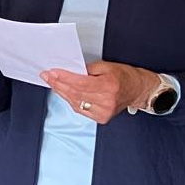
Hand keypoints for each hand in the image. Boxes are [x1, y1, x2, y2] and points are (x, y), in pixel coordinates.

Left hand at [41, 61, 158, 123]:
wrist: (137, 90)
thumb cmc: (124, 76)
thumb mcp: (107, 66)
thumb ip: (87, 69)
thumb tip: (70, 71)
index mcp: (108, 86)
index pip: (79, 83)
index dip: (63, 78)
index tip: (51, 73)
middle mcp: (106, 101)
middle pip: (75, 93)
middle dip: (58, 84)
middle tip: (47, 76)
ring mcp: (103, 112)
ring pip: (75, 102)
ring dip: (62, 92)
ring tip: (53, 83)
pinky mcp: (101, 118)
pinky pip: (80, 109)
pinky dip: (70, 100)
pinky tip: (64, 93)